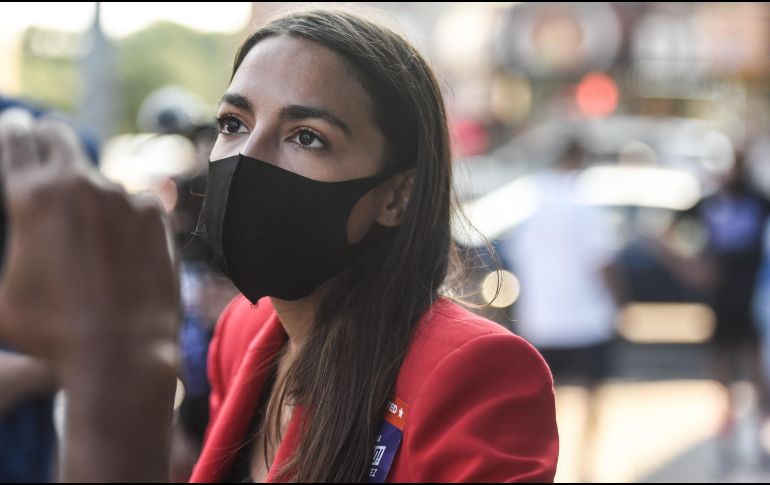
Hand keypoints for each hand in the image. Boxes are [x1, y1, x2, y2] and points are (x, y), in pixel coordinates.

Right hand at [0, 109, 178, 371]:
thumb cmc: (52, 333)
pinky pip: (134, 202)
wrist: (121, 353)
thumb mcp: (1, 296)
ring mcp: (122, 196)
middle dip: (49, 138)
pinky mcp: (155, 212)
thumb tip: (25, 229)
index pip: (17, 139)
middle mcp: (79, 185)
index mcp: (31, 196)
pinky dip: (126, 218)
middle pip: (59, 135)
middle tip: (47, 147)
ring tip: (92, 243)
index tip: (17, 127)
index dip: (14, 130)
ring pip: (100, 179)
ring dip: (92, 197)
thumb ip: (9, 249)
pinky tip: (123, 253)